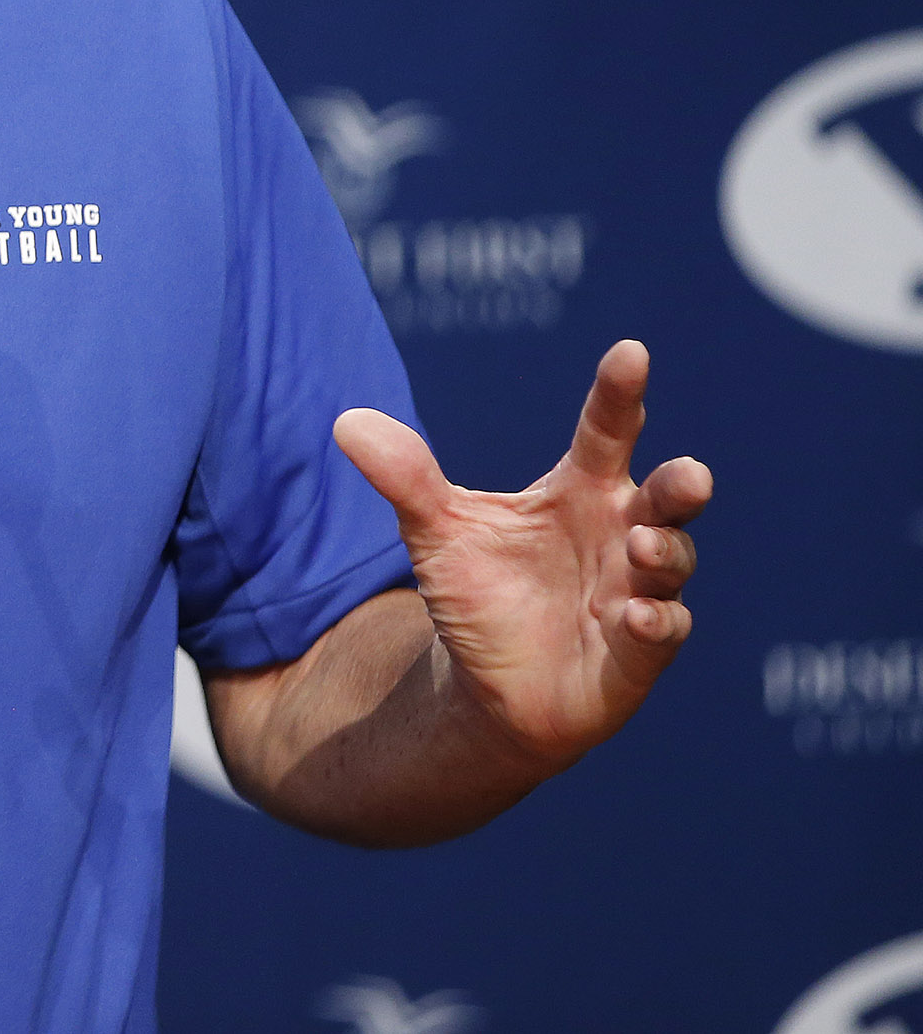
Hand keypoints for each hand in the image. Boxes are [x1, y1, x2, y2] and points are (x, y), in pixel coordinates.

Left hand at [334, 339, 711, 771]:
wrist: (488, 685)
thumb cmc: (480, 595)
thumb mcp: (437, 534)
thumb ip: (406, 479)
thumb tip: (347, 421)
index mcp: (579, 492)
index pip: (606, 433)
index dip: (619, 395)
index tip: (630, 352)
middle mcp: (620, 533)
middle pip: (666, 497)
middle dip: (682, 484)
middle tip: (690, 472)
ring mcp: (637, 591)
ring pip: (672, 561)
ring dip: (665, 551)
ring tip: (640, 543)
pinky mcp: (639, 651)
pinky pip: (662, 632)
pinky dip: (656, 623)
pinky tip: (637, 616)